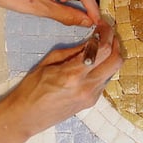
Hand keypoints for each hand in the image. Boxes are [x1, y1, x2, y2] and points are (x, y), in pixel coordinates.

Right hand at [0, 23, 122, 139]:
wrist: (25, 118)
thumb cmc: (30, 89)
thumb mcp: (48, 63)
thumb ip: (72, 51)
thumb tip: (91, 40)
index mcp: (73, 75)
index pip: (102, 50)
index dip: (106, 33)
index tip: (102, 25)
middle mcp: (86, 87)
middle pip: (116, 61)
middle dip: (115, 43)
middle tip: (107, 33)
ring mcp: (91, 97)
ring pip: (113, 71)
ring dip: (111, 56)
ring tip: (101, 45)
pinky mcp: (91, 103)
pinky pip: (104, 80)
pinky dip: (103, 68)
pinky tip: (93, 63)